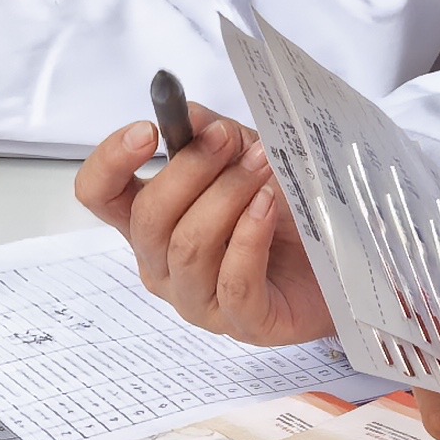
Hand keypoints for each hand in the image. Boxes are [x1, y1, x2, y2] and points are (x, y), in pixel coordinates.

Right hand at [74, 103, 333, 346]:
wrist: (341, 256)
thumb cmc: (283, 208)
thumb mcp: (243, 155)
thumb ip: (207, 134)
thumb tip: (184, 115)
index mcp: (149, 221)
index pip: (99, 194)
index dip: (111, 161)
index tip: (148, 130)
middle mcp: (162, 263)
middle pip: (147, 218)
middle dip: (191, 170)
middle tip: (230, 139)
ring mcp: (197, 299)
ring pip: (188, 247)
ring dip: (227, 197)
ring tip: (263, 166)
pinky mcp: (242, 323)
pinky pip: (232, 282)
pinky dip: (249, 237)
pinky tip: (267, 206)